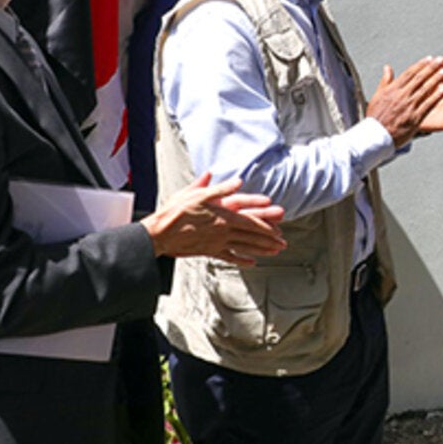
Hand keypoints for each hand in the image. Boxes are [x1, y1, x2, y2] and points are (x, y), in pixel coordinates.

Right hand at [143, 173, 286, 264]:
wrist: (159, 233)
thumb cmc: (176, 212)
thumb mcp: (197, 194)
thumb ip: (220, 188)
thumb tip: (237, 181)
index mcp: (223, 216)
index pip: (250, 220)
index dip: (266, 223)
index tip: (279, 226)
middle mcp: (223, 231)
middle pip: (251, 235)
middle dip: (269, 239)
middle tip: (283, 242)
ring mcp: (217, 243)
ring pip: (244, 247)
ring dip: (262, 249)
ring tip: (275, 252)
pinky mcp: (209, 252)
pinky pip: (229, 257)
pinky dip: (242, 260)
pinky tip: (252, 263)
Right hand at [366, 51, 442, 146]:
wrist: (376, 137)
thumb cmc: (376, 118)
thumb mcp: (377, 96)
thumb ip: (385, 81)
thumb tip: (387, 67)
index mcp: (393, 90)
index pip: (409, 73)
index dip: (420, 65)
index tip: (429, 58)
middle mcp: (402, 96)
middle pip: (419, 78)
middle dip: (431, 68)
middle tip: (440, 60)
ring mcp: (409, 107)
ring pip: (425, 89)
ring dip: (436, 79)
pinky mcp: (415, 118)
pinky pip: (428, 105)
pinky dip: (436, 97)